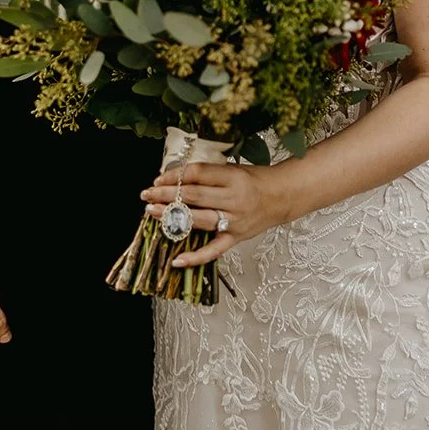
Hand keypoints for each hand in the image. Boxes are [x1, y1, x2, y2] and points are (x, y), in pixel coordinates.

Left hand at [140, 161, 279, 269]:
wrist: (282, 196)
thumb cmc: (255, 180)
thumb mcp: (233, 169)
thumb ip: (208, 174)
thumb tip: (176, 178)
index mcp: (232, 177)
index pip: (197, 175)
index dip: (175, 176)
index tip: (158, 179)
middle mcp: (233, 199)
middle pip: (194, 196)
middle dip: (166, 195)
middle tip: (146, 194)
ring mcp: (235, 221)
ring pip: (199, 220)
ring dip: (172, 217)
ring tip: (152, 213)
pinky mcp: (236, 238)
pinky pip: (214, 250)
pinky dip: (195, 257)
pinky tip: (176, 260)